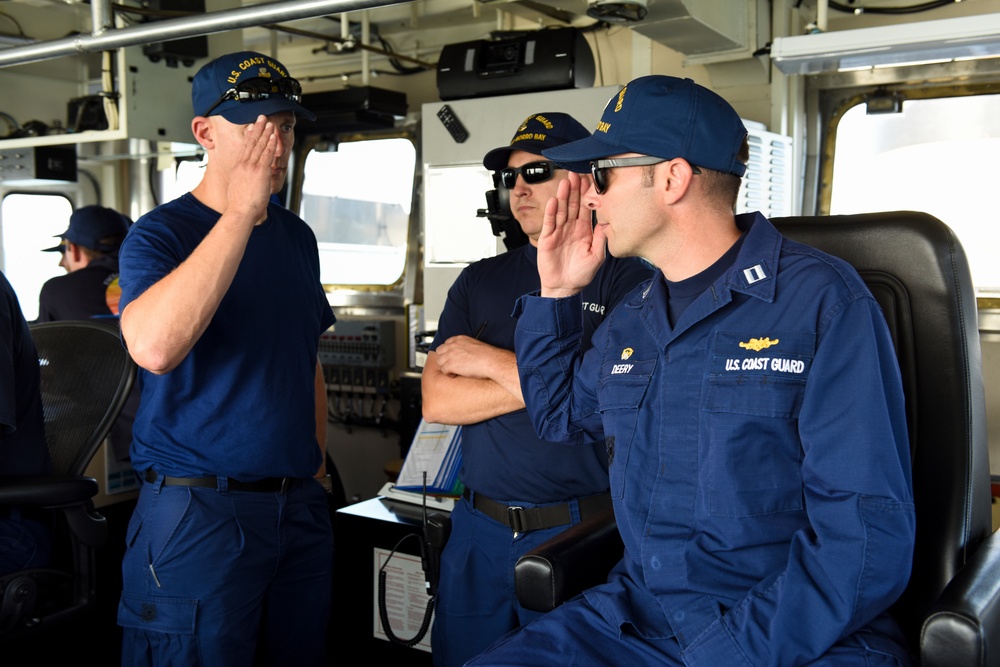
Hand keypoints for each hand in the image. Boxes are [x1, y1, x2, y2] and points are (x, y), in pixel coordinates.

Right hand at [225, 115, 277, 224]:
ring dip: (265, 133)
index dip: (249, 137)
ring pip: (259, 146)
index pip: (244, 149)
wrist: (239, 211)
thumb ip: (242, 182)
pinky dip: (270, 144)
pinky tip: (273, 136)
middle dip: (257, 129)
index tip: (252, 128)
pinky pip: (266, 154)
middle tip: (260, 119)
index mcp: (237, 168)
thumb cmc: (239, 206)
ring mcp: (251, 167)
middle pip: (251, 143)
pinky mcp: (260, 171)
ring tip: (269, 123)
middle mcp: (243, 164)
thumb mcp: (238, 189)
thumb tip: (245, 183)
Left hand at [434, 335, 513, 380]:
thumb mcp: (475, 345)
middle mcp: (453, 345)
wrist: (491, 361)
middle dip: (444, 358)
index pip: (446, 343)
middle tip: (451, 365)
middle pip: (440, 351)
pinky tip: (456, 375)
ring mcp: (450, 354)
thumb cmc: (488, 355)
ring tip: (455, 371)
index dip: (448, 352)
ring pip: (440, 361)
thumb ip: (467, 347)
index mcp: (460, 339)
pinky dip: (449, 374)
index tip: (452, 357)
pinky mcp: (450, 364)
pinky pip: (444, 370)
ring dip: (446, 367)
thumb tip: (465, 354)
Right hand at [538, 171, 605, 297]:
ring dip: (563, 196)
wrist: (565, 288)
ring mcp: (558, 232)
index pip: (586, 208)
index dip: (587, 194)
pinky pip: (549, 223)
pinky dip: (551, 212)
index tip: (590, 179)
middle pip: (572, 204)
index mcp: (584, 230)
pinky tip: (553, 201)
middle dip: (574, 189)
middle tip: (576, 173)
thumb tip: (608, 221)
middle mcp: (571, 228)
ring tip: (565, 182)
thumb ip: (602, 238)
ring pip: (561, 210)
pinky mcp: (547, 239)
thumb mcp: (597, 256)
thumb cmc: (581, 275)